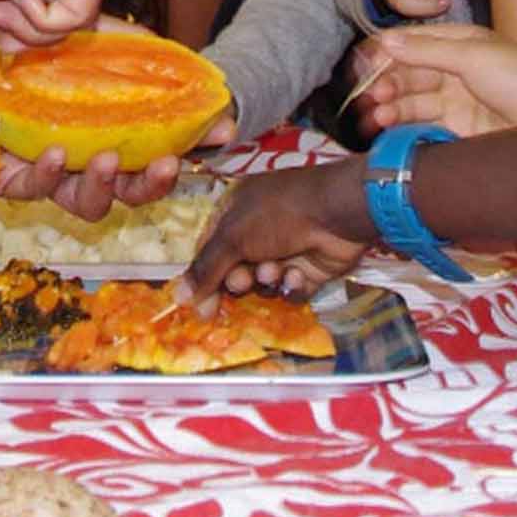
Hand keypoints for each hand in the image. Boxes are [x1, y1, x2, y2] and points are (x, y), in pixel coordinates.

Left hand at [0, 13, 231, 219]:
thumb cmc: (2, 34)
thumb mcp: (78, 31)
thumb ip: (128, 46)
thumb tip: (189, 61)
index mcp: (105, 119)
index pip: (159, 139)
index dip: (193, 141)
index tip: (224, 131)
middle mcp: (81, 149)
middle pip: (132, 186)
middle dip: (157, 183)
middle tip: (170, 163)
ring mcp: (46, 167)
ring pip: (90, 202)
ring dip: (106, 185)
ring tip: (108, 158)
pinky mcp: (8, 178)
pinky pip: (38, 189)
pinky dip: (50, 172)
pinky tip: (54, 150)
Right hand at [178, 158, 372, 302]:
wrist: (337, 214)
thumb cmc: (278, 214)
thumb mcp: (234, 237)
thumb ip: (206, 269)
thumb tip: (179, 297)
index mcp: (236, 211)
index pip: (209, 248)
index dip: (204, 276)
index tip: (199, 305)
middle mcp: (258, 230)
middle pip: (234, 268)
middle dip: (237, 279)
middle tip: (243, 280)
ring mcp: (285, 249)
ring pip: (262, 281)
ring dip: (266, 279)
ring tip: (276, 269)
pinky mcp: (308, 269)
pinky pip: (289, 289)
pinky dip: (291, 285)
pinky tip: (298, 273)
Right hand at [351, 26, 516, 136]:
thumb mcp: (472, 56)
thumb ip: (426, 51)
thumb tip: (384, 41)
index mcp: (460, 44)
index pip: (412, 42)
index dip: (384, 51)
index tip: (360, 64)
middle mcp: (456, 70)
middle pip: (408, 73)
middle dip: (385, 82)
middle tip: (369, 96)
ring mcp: (457, 101)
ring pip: (412, 101)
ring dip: (390, 106)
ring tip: (376, 117)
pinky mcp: (459, 131)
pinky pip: (422, 126)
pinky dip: (401, 127)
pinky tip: (387, 129)